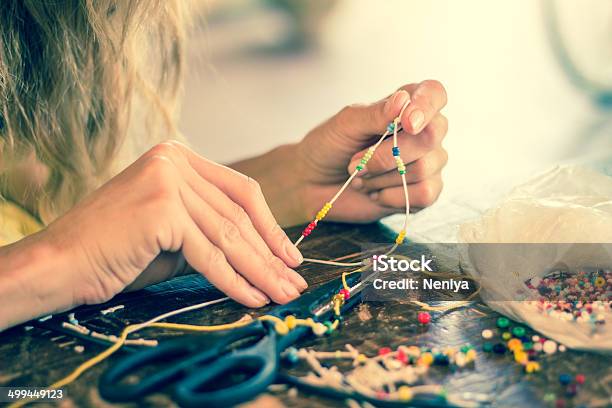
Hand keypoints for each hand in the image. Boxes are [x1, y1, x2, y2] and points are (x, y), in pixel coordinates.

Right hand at [43, 141, 306, 308]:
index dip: (269, 226)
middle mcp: (174, 160)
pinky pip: (209, 254)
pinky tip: (254, 298)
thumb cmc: (114, 252)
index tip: (288, 256)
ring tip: (281, 294)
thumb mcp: (172, 233)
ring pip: (228, 236)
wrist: (58, 264)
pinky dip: (234, 280)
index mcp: (178, 156)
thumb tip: (261, 251)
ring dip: (260, 271)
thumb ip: (210, 229)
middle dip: (269, 255)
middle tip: (293, 282)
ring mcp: (167, 180)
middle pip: (237, 215)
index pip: (239, 191)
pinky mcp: (162, 208)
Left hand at [295, 81, 447, 222]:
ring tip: (360, 176)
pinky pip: (424, 194)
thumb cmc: (329, 147)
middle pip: (430, 136)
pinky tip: (373, 192)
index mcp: (407, 106)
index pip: (434, 94)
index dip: (426, 106)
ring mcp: (427, 163)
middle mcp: (423, 132)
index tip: (407, 122)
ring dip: (381, 177)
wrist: (313, 184)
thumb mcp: (345, 124)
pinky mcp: (422, 193)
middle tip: (355, 161)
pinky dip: (391, 196)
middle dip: (386, 154)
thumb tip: (403, 100)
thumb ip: (375, 114)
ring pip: (423, 168)